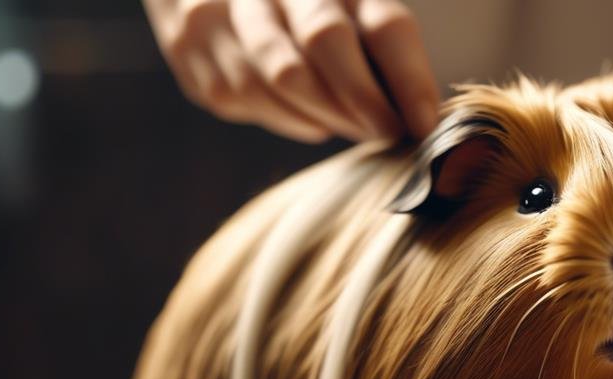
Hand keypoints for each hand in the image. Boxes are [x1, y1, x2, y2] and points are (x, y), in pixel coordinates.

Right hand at [143, 0, 439, 142]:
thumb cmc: (302, 2)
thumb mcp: (345, 4)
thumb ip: (380, 43)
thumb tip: (418, 114)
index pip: (384, 25)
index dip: (410, 79)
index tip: (425, 124)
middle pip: (328, 41)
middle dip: (363, 101)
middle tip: (387, 132)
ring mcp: (219, 7)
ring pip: (282, 79)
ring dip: (326, 115)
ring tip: (351, 125)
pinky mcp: (187, 42)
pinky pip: (243, 99)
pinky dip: (286, 117)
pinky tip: (306, 115)